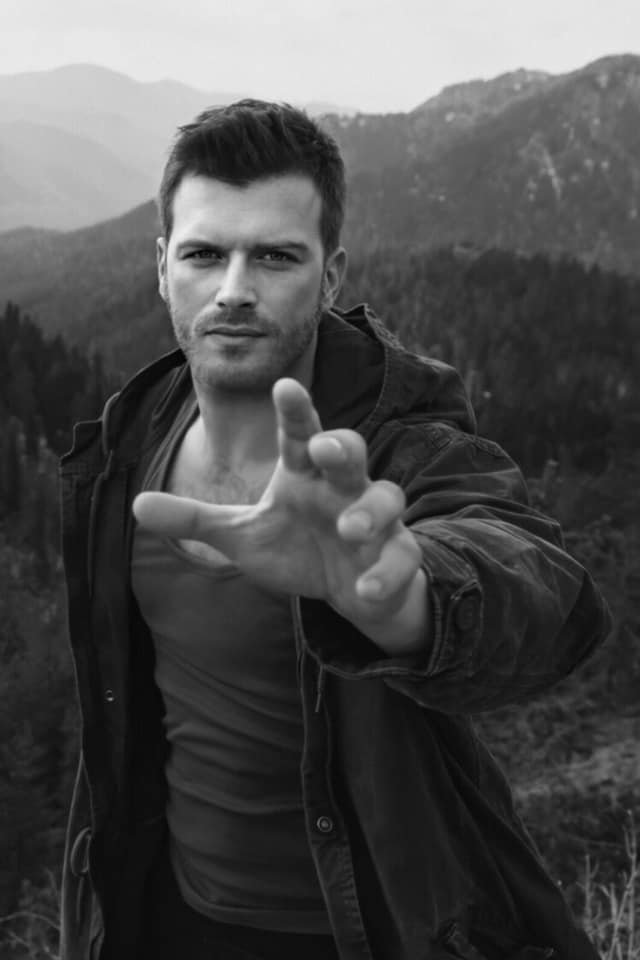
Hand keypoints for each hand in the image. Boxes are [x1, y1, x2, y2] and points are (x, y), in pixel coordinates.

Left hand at [133, 378, 426, 652]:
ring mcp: (375, 521)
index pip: (300, 434)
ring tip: (348, 528)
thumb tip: (134, 503)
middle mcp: (342, 487)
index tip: (284, 384)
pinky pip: (401, 558)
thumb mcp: (242, 535)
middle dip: (341, 446)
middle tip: (324, 447)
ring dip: (370, 511)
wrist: (348, 589)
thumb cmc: (297, 548)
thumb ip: (195, 519)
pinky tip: (363, 589)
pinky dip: (385, 572)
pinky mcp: (396, 556)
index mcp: (304, 474)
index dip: (295, 410)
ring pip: (387, 498)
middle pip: (349, 453)